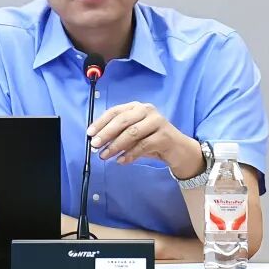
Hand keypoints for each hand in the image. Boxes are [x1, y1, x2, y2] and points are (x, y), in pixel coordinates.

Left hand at [87, 101, 203, 178]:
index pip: (115, 111)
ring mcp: (157, 121)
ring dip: (115, 145)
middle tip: (94, 146)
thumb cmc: (152, 141)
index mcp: (136, 107)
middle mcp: (147, 110)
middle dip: (106, 134)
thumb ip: (118, 135)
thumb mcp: (133, 136)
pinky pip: (143, 145)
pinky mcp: (164, 136)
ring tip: (104, 156)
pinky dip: (130, 154)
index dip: (101, 122)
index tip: (89, 133)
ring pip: (132, 133)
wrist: (178, 150)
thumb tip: (97, 142)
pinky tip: (121, 161)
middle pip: (122, 121)